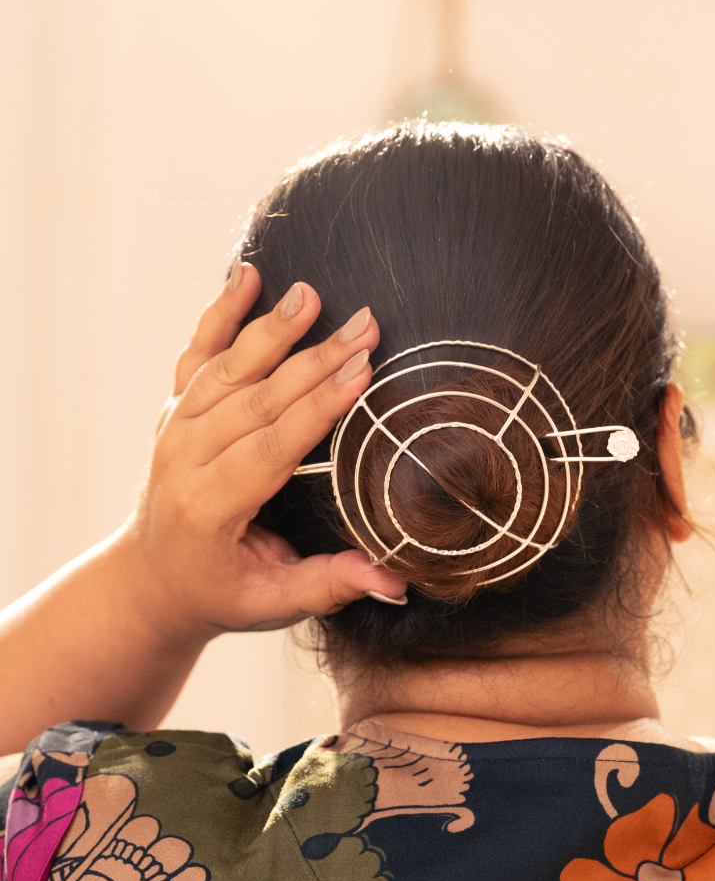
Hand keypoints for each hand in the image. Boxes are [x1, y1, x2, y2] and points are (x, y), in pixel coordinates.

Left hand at [121, 261, 406, 644]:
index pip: (272, 446)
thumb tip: (396, 582)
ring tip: (313, 294)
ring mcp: (175, 429)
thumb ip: (332, 585)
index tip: (362, 370)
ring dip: (273, 328)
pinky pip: (198, 354)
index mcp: (210, 508)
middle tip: (367, 325)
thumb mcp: (273, 603)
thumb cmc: (220, 591)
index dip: (319, 406)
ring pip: (228, 368)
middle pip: (257, 398)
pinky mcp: (176, 409)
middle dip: (315, 358)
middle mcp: (185, 460)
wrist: (152, 578)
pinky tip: (244, 276)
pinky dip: (218, 313)